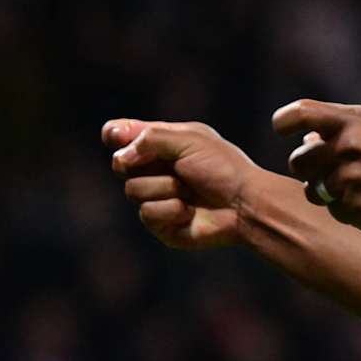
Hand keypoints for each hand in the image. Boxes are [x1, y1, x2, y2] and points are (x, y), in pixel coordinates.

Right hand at [104, 120, 260, 248]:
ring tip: (190, 191)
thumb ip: (149, 138)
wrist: (246, 205)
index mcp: (161, 145)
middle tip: (175, 167)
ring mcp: (158, 197)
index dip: (114, 136)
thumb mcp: (189, 140)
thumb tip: (120, 158)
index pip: (121, 135)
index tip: (115, 137)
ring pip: (132, 190)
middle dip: (144, 164)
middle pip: (119, 164)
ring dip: (164, 188)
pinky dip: (170, 210)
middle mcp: (156, 170)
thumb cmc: (223, 169)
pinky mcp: (162, 224)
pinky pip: (146, 213)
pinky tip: (190, 212)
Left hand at [272, 99, 360, 233]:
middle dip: (308, 166)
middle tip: (329, 168)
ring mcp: (354, 182)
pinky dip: (347, 208)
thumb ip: (336, 124)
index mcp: (350, 122)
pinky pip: (334, 211)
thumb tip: (305, 139)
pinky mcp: (360, 210)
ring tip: (355, 184)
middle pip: (298, 162)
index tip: (282, 129)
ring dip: (327, 191)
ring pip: (313, 191)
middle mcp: (348, 149)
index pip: (299, 114)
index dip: (283, 122)